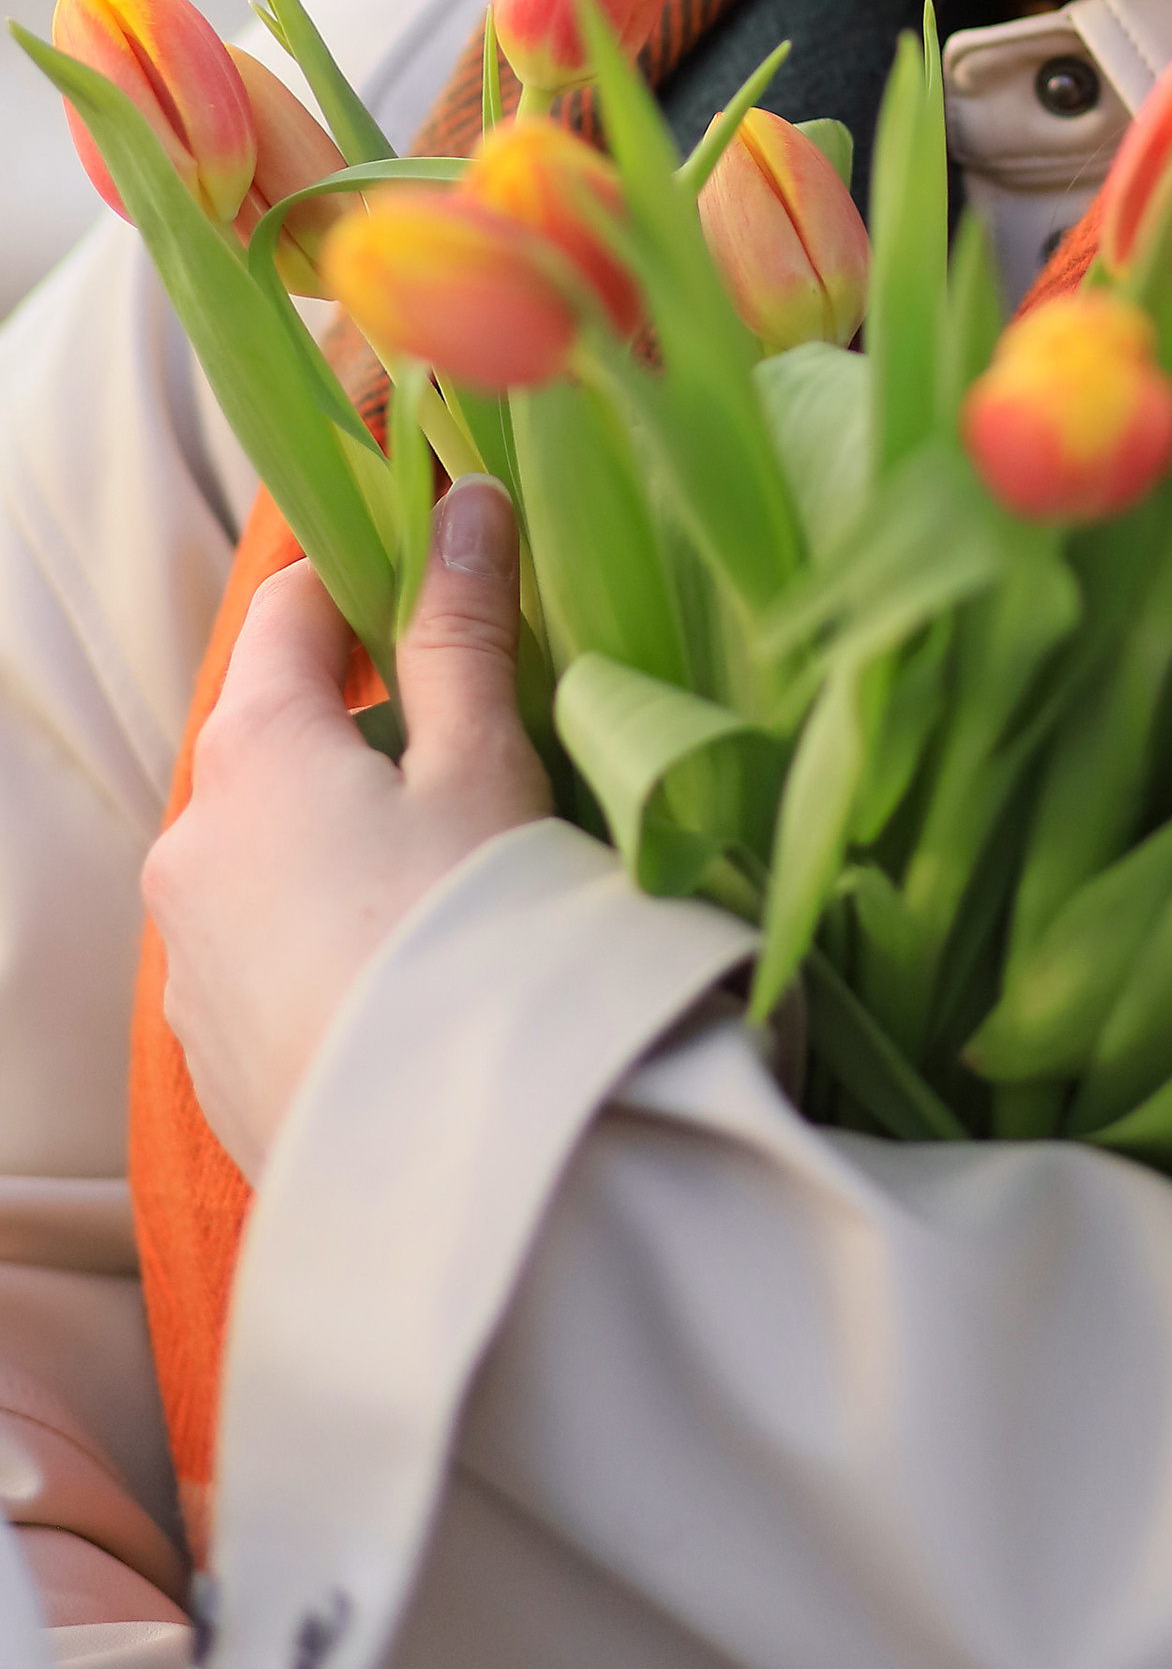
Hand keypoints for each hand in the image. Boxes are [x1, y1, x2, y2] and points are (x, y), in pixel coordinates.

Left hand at [144, 478, 550, 1175]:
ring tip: (458, 871)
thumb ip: (464, 630)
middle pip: (279, 733)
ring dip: (346, 830)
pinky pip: (267, 941)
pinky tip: (414, 961)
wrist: (440, 1167)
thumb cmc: (470, 933)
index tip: (440, 579)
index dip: (364, 578)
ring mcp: (187, 954)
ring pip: (271, 843)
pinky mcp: (208, 1045)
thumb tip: (462, 502)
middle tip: (483, 742)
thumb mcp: (486, 762)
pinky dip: (330, 924)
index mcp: (251, 752)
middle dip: (370, 720)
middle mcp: (190, 843)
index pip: (288, 611)